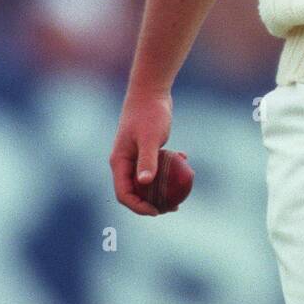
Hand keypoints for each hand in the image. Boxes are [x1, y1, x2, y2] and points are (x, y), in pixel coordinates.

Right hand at [109, 87, 172, 216]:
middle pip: (135, 191)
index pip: (124, 193)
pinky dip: (168, 169)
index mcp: (119, 162)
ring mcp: (135, 156)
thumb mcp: (149, 137)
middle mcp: (124, 162)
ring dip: (161, 189)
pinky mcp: (146, 149)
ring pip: (147, 181)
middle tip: (172, 208)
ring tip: (180, 196)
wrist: (151, 92)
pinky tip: (184, 161)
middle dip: (151, 203)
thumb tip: (145, 183)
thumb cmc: (149, 113)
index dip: (138, 207)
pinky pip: (156, 166)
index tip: (158, 211)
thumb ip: (147, 160)